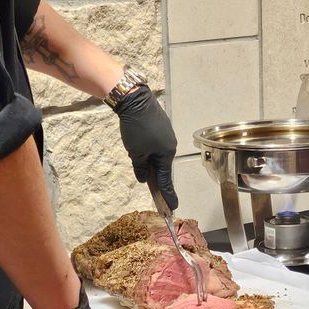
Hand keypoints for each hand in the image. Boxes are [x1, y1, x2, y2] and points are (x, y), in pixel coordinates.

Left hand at [116, 86, 177, 209]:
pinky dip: (150, 150)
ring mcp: (167, 135)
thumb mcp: (135, 152)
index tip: (172, 208)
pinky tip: (141, 147)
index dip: (168, 195)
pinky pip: (157, 144)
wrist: (135, 100)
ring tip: (139, 159)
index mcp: (166, 155)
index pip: (166, 180)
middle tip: (152, 188)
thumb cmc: (136, 129)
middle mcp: (170, 146)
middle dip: (155, 176)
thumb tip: (143, 179)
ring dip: (150, 161)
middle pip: (162, 166)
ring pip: (159, 154)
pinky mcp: (161, 127)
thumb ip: (140, 168)